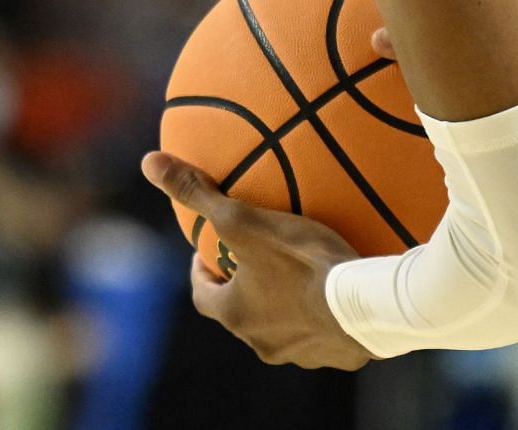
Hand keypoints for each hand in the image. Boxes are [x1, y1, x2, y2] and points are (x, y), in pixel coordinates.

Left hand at [142, 150, 372, 370]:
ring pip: (283, 326)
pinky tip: (338, 289)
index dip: (203, 273)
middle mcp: (263, 343)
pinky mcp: (340, 355)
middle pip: (243, 312)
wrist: (368, 306)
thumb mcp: (243, 220)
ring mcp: (303, 353)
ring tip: (298, 271)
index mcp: (236, 315)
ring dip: (283, 303)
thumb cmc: (301, 262)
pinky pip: (324, 331)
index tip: (209, 253)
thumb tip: (149, 162)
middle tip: (254, 258)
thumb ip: (198, 193)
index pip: (204, 296)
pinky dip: (322, 313)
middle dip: (244, 287)